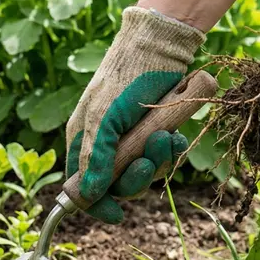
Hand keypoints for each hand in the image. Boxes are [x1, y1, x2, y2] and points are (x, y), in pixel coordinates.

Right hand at [65, 7, 204, 223]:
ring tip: (165, 137)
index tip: (117, 214)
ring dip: (159, 160)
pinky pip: (164, 156)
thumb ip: (96, 156)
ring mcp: (132, 137)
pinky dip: (172, 150)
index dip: (98, 204)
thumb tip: (89, 195)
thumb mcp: (104, 117)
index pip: (83, 187)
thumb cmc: (125, 76)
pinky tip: (177, 136)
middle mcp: (106, 142)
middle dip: (137, 178)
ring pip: (145, 172)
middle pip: (118, 184)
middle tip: (148, 162)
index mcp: (83, 139)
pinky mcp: (155, 129)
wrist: (161, 45)